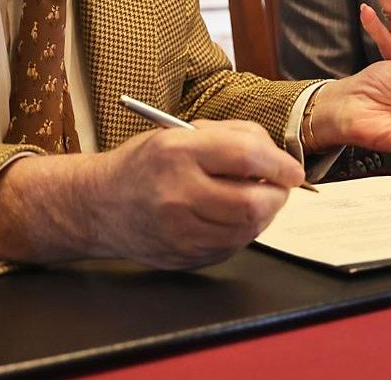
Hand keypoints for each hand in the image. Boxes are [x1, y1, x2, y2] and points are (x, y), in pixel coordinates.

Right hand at [0, 119, 304, 268]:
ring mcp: (178, 232)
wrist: (98, 205)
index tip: (292, 170)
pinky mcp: (183, 257)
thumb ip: (233, 138)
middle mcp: (176, 194)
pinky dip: (242, 232)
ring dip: (262, 215)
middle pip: (251, 203)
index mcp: (177, 152)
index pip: (246, 157)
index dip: (279, 164)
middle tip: (277, 188)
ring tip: (253, 199)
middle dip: (276, 196)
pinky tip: (229, 217)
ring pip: (246, 230)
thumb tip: (278, 161)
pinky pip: (231, 247)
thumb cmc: (145, 163)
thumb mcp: (181, 133)